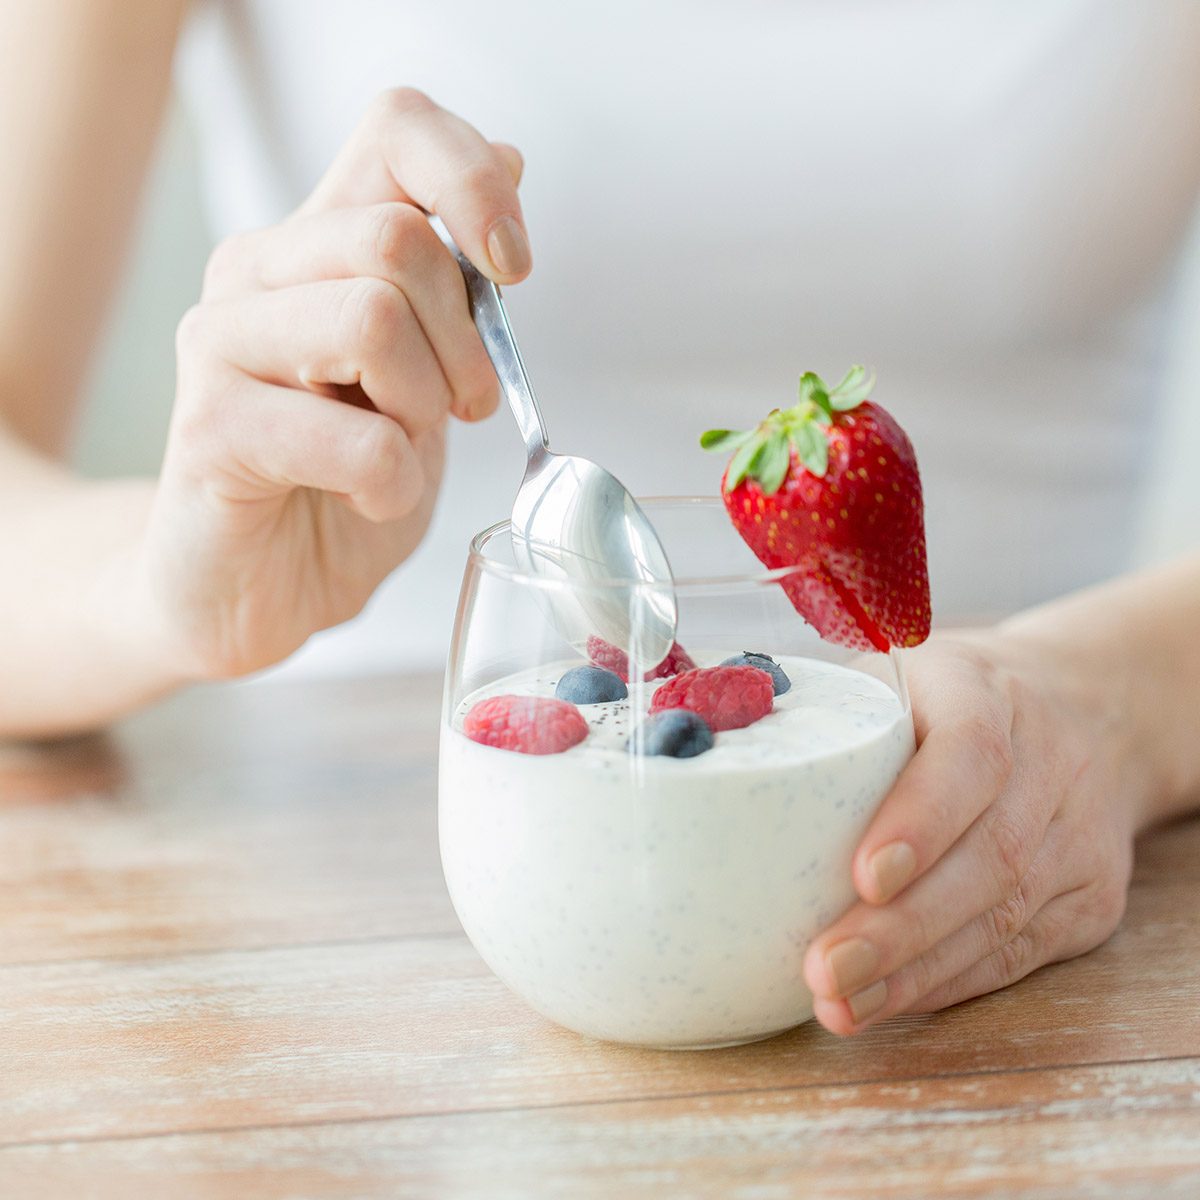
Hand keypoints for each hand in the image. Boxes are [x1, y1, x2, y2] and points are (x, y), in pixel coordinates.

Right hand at [140, 89, 528, 676]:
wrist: (262, 585)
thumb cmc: (343, 481)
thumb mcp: (426, 373)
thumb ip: (453, 278)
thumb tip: (509, 163)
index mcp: (317, 244)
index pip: (397, 129)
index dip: (474, 183)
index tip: (513, 270)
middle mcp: (258, 273)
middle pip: (397, 239)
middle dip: (463, 342)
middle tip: (457, 408)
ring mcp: (221, 344)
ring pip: (372, 318)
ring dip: (423, 408)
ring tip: (401, 450)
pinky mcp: (210, 430)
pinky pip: (355, 438)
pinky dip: (392, 484)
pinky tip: (368, 497)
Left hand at [802, 625, 1149, 1034]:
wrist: (1088, 712)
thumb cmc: (951, 696)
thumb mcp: (897, 670)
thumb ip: (824, 707)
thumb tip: (702, 738)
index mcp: (986, 692)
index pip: (969, 755)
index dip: (921, 819)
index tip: (864, 876)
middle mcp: (1049, 762)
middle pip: (988, 855)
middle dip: (902, 927)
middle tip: (825, 970)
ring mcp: (1077, 835)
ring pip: (1003, 917)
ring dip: (916, 972)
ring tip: (840, 1003)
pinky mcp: (1090, 895)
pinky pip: (1018, 951)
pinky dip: (948, 983)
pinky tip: (889, 1001)